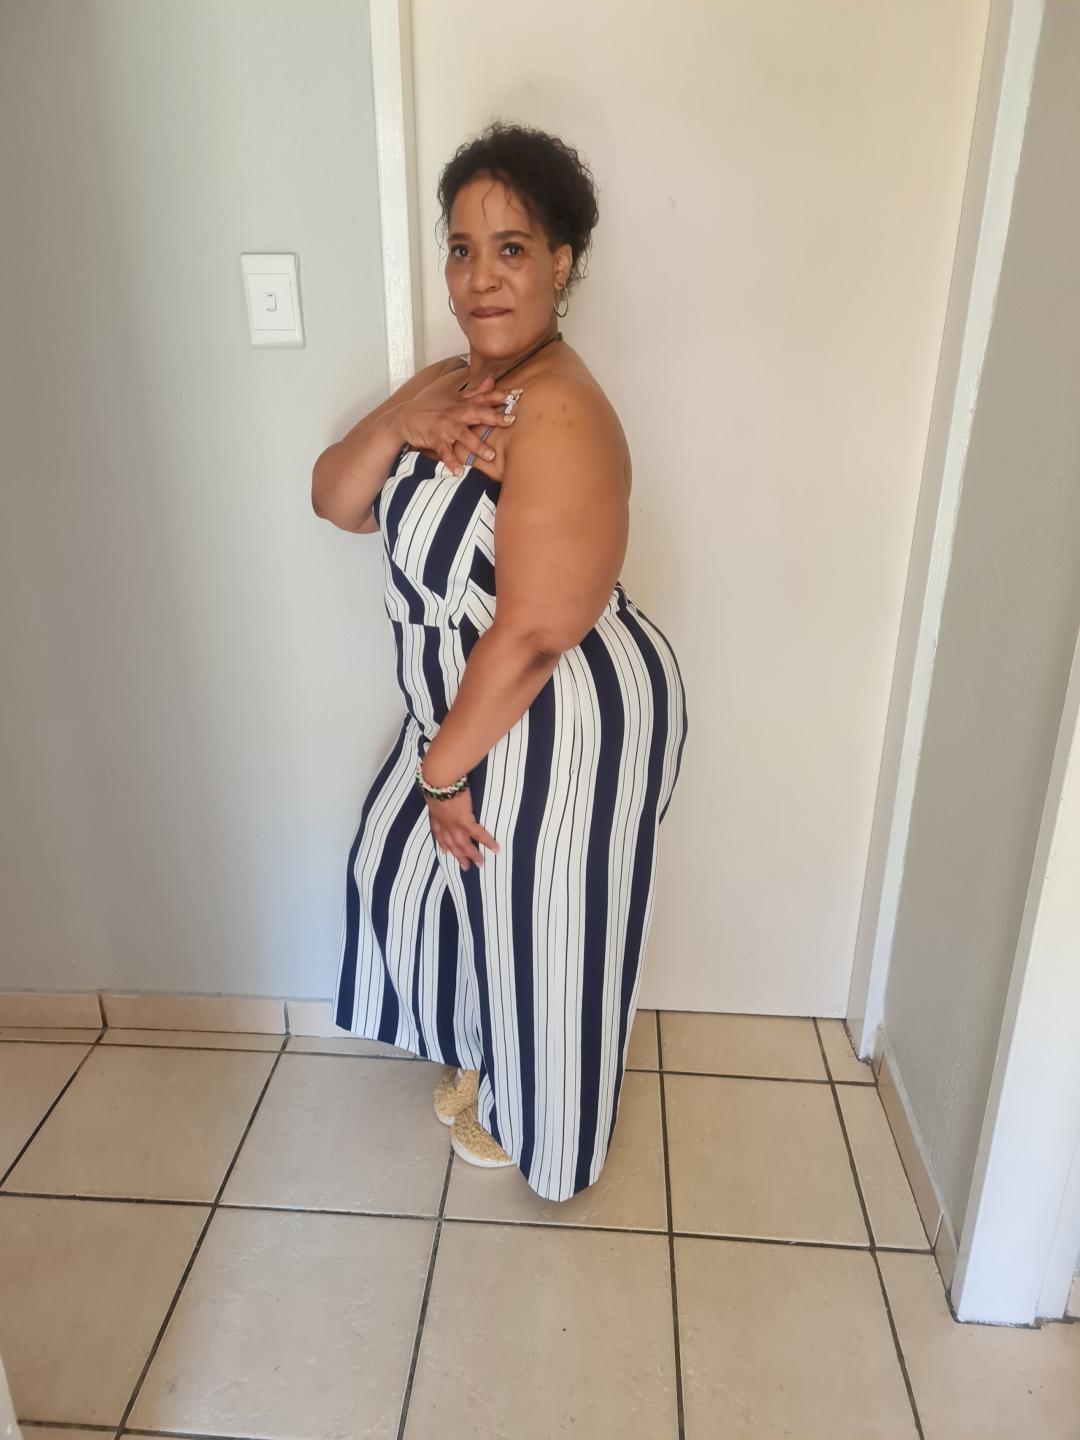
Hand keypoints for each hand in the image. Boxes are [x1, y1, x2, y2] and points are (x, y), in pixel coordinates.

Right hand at [398, 371, 516, 475]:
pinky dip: (451, 462)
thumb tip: (491, 379)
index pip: (484, 397)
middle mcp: (455, 413)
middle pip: (478, 414)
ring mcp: (445, 427)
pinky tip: (458, 472)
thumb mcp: (452, 395)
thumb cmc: (430, 406)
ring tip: (491, 456)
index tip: (518, 394)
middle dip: (494, 417)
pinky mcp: (434, 439)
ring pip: (464, 436)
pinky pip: (444, 452)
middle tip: (511, 421)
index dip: (501, 396)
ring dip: (477, 445)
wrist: (404, 417)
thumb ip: (474, 390)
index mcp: (462, 403)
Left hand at [425, 786, 499, 868]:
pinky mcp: (465, 821)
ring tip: (480, 864)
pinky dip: (487, 842)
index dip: (442, 844)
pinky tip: (495, 848)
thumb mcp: (434, 790)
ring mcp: (454, 824)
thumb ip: (438, 793)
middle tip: (465, 867)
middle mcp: (444, 824)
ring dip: (471, 855)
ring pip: (463, 845)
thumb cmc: (436, 779)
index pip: (438, 834)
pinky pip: (478, 834)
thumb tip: (441, 788)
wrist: (438, 779)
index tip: (445, 851)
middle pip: (451, 844)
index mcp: (436, 816)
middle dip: (458, 856)